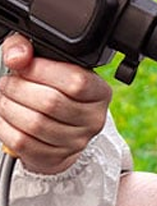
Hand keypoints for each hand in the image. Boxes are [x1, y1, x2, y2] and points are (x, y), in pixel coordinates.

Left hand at [0, 33, 111, 174]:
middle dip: (17, 88)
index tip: (23, 65)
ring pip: (34, 124)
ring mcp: (77, 141)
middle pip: (51, 102)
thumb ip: (25, 47)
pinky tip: (6, 116)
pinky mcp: (57, 157)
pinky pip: (22, 142)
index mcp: (99, 92)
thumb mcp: (43, 61)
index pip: (76, 81)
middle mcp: (94, 119)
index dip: (41, 70)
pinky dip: (5, 126)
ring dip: (8, 107)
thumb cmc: (50, 88)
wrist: (57, 126)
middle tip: (7, 83)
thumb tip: (16, 56)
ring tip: (5, 98)